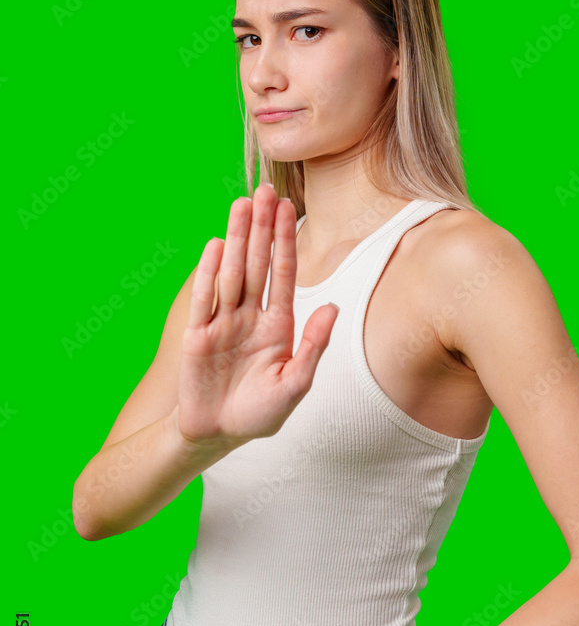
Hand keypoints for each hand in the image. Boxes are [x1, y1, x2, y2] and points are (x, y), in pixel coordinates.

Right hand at [176, 184, 338, 447]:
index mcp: (278, 325)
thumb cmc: (259, 414)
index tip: (289, 208)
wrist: (217, 435)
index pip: (284, 273)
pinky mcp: (197, 335)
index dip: (286, 240)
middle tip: (265, 190)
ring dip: (236, 238)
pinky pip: (205, 299)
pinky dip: (210, 272)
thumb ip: (313, 345)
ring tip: (241, 204)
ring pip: (232, 272)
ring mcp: (223, 323)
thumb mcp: (294, 384)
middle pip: (257, 263)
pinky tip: (216, 245)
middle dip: (261, 228)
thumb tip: (333, 306)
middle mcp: (250, 316)